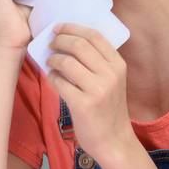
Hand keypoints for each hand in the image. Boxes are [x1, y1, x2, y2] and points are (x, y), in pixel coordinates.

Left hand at [45, 24, 132, 162]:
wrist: (114, 140)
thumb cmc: (108, 109)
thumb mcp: (111, 81)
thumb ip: (97, 62)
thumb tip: (68, 40)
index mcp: (118, 65)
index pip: (94, 36)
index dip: (73, 28)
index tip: (58, 28)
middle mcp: (110, 74)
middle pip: (79, 45)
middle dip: (59, 40)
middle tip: (50, 44)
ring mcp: (98, 89)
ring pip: (67, 62)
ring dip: (53, 59)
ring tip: (50, 62)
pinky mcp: (83, 104)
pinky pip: (59, 82)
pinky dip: (52, 77)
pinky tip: (53, 79)